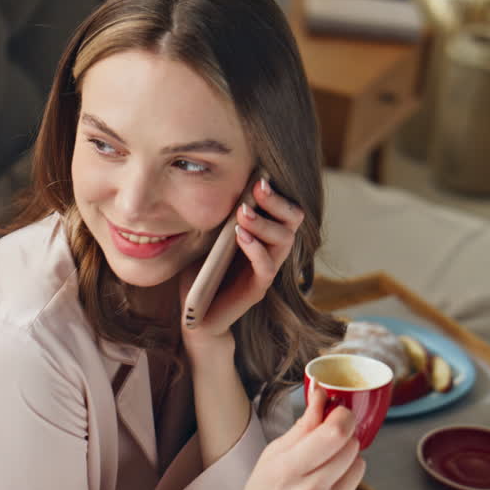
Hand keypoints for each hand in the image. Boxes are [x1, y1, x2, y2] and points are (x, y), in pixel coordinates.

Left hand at [178, 177, 303, 358]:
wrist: (196, 314)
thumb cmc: (201, 272)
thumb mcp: (207, 237)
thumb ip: (217, 215)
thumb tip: (212, 181)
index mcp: (263, 235)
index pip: (284, 209)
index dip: (276, 192)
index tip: (259, 176)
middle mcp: (271, 250)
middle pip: (293, 221)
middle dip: (277, 202)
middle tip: (257, 187)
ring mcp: (266, 270)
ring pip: (283, 241)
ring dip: (264, 223)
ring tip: (242, 212)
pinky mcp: (258, 289)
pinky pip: (266, 266)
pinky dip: (256, 248)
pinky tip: (240, 235)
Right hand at [227, 386, 365, 489]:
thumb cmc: (264, 489)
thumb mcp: (274, 452)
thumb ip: (303, 425)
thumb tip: (323, 394)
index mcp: (288, 470)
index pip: (333, 434)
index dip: (343, 416)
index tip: (339, 411)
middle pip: (351, 447)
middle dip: (344, 435)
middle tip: (330, 436)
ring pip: (359, 465)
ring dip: (347, 458)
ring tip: (325, 465)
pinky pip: (357, 487)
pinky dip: (345, 480)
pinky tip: (325, 487)